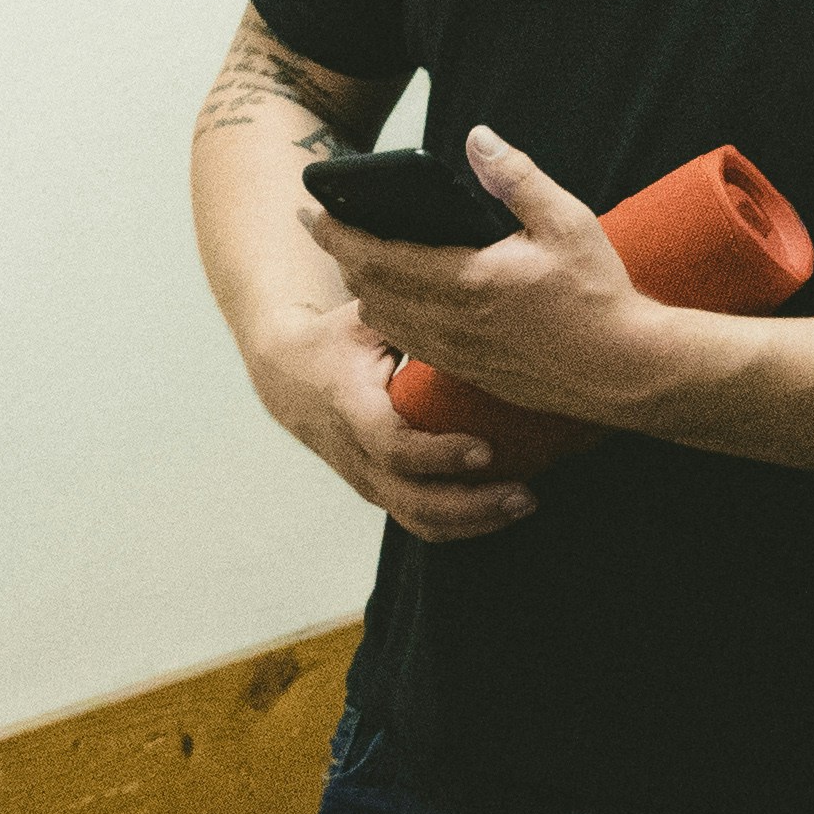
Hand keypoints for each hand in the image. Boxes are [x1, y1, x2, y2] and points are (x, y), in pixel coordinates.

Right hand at [248, 295, 537, 543]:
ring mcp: (366, 480)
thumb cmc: (338, 339)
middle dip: (472, 505)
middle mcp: (356, 454)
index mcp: (350, 407)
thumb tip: (471, 288)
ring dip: (475, 521)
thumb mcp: (362, 316)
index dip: (438, 455)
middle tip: (525, 493)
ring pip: (418, 521)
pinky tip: (503, 510)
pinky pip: (419, 522)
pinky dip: (462, 526)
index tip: (486, 449)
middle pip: (412, 501)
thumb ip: (407, 309)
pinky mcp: (379, 492)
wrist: (288, 378)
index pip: (392, 445)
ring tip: (525, 503)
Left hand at [298, 128, 686, 425]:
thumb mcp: (567, 222)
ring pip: (385, 319)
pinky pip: (411, 343)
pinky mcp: (470, 372)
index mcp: (467, 280)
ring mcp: (458, 352)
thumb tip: (477, 138)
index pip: (378, 255)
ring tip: (358, 259)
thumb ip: (516, 178)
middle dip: (340, 255)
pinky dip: (392, 316)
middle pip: (369, 288)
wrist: (626, 371)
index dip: (338, 232)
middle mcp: (451, 322)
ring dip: (364, 288)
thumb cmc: (600, 297)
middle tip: (323, 227)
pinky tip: (401, 300)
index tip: (311, 211)